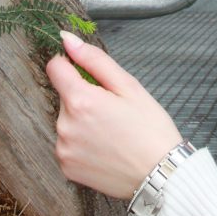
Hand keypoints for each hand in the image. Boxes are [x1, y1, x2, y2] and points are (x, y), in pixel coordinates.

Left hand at [46, 30, 182, 199]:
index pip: (55, 68)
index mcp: (80, 101)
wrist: (161, 175)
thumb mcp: (128, 86)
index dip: (71, 64)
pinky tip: (105, 148)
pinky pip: (68, 144)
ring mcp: (64, 149)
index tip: (88, 73)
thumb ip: (94, 59)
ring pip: (67, 121)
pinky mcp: (67, 168)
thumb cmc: (150, 129)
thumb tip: (68, 39)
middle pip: (65, 96)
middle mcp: (65, 126)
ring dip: (82, 120)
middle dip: (84, 96)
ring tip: (112, 131)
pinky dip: (82, 142)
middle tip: (113, 110)